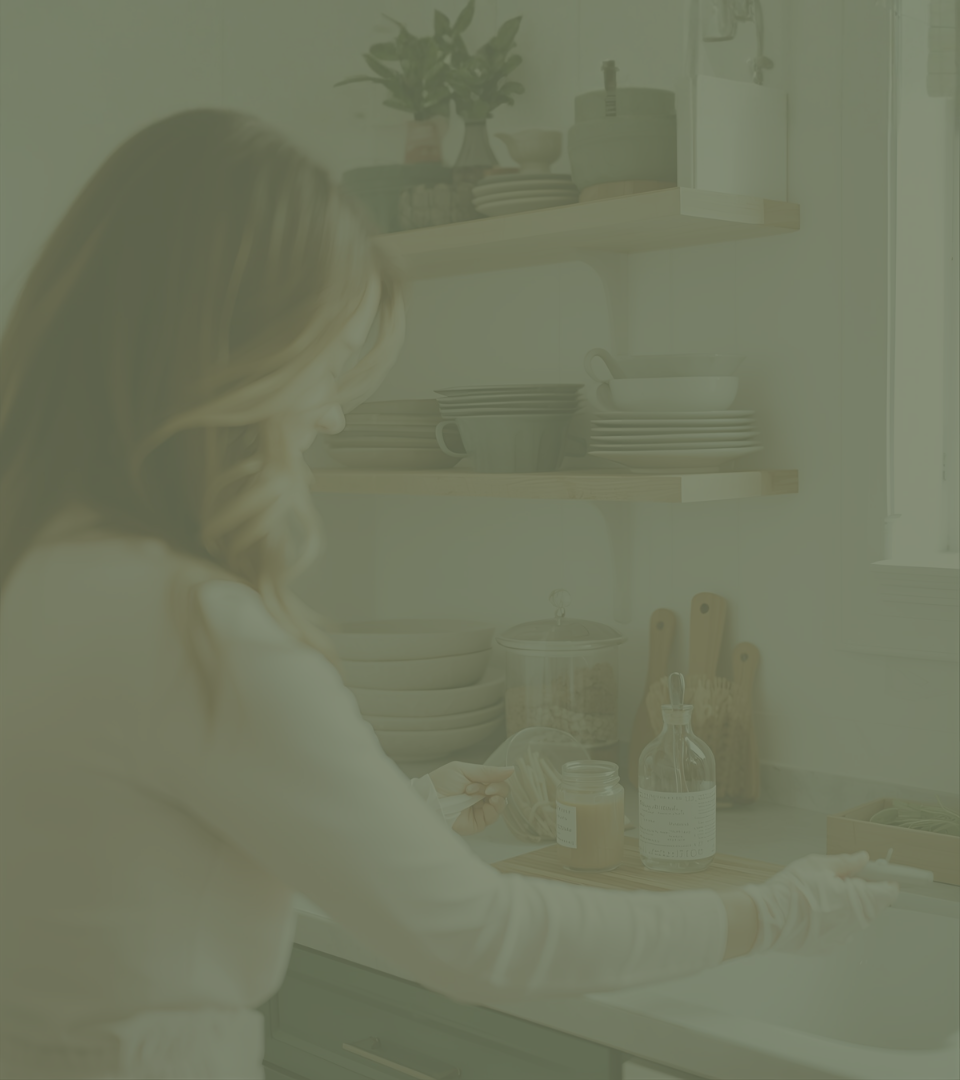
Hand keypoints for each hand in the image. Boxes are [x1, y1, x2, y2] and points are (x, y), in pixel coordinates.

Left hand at [428, 761, 514, 835]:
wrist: (429, 799)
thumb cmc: (441, 782)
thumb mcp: (465, 770)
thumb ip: (488, 772)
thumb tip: (512, 769)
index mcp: (478, 782)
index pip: (498, 781)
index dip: (498, 781)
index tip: (490, 781)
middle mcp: (480, 796)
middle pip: (503, 793)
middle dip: (497, 788)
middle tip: (485, 789)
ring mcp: (479, 810)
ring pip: (501, 805)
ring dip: (495, 797)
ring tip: (482, 794)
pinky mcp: (477, 823)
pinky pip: (493, 817)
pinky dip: (494, 809)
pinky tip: (488, 803)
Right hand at [741, 851, 899, 955]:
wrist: (769, 918)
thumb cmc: (793, 888)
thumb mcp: (817, 865)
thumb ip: (845, 863)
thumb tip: (863, 859)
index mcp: (858, 900)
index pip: (886, 893)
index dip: (887, 882)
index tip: (884, 875)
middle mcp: (856, 923)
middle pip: (871, 906)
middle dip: (862, 892)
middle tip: (841, 880)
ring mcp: (843, 938)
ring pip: (855, 919)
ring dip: (848, 906)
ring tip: (822, 895)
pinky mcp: (829, 947)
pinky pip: (840, 930)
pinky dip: (834, 919)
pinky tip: (815, 911)